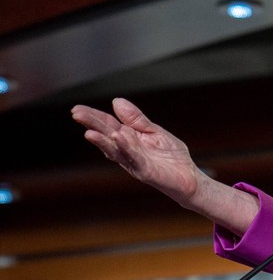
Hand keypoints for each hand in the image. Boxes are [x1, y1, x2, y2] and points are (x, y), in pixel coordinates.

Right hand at [72, 97, 259, 234]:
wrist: (190, 178)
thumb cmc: (172, 157)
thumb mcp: (155, 132)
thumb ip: (137, 119)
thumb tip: (116, 101)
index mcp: (129, 140)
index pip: (108, 125)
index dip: (94, 117)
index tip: (77, 109)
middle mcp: (128, 152)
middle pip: (107, 136)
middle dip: (92, 126)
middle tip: (76, 114)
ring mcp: (135, 163)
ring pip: (116, 151)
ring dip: (103, 141)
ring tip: (89, 132)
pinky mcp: (147, 171)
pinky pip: (135, 158)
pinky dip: (127, 148)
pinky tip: (119, 138)